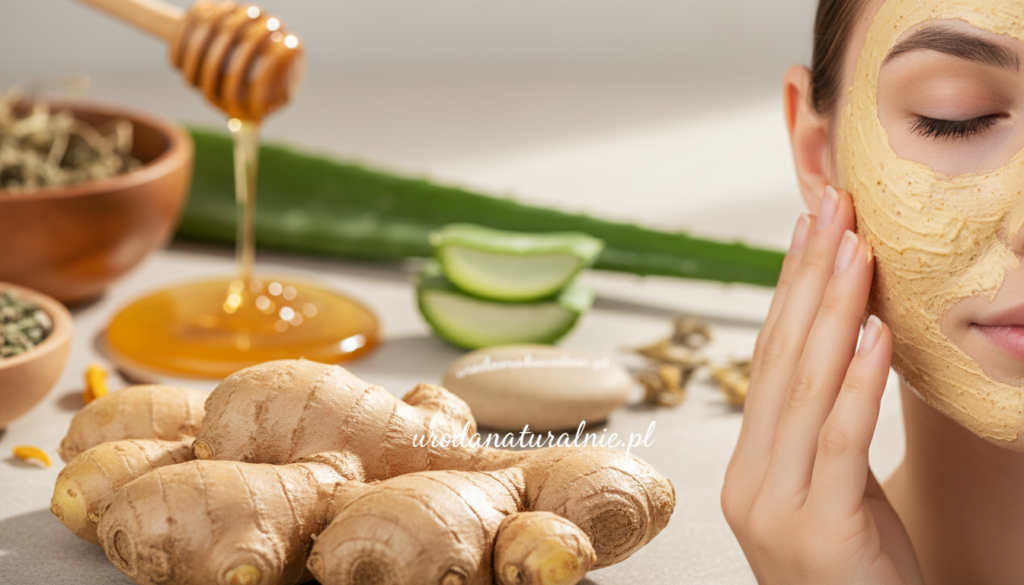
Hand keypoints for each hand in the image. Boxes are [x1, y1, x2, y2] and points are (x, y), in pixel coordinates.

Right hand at [720, 187, 924, 584]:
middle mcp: (749, 482)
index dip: (788, 292)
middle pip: (778, 362)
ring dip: (832, 311)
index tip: (810, 230)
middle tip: (828, 209)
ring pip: (802, 390)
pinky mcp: (817, 530)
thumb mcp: (837, 496)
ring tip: (853, 247)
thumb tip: (849, 345)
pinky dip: (857, 381)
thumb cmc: (859, 577)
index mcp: (748, 470)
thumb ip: (826, 432)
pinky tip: (875, 331)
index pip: (767, 364)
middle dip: (806, 280)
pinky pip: (838, 442)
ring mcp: (774, 508)